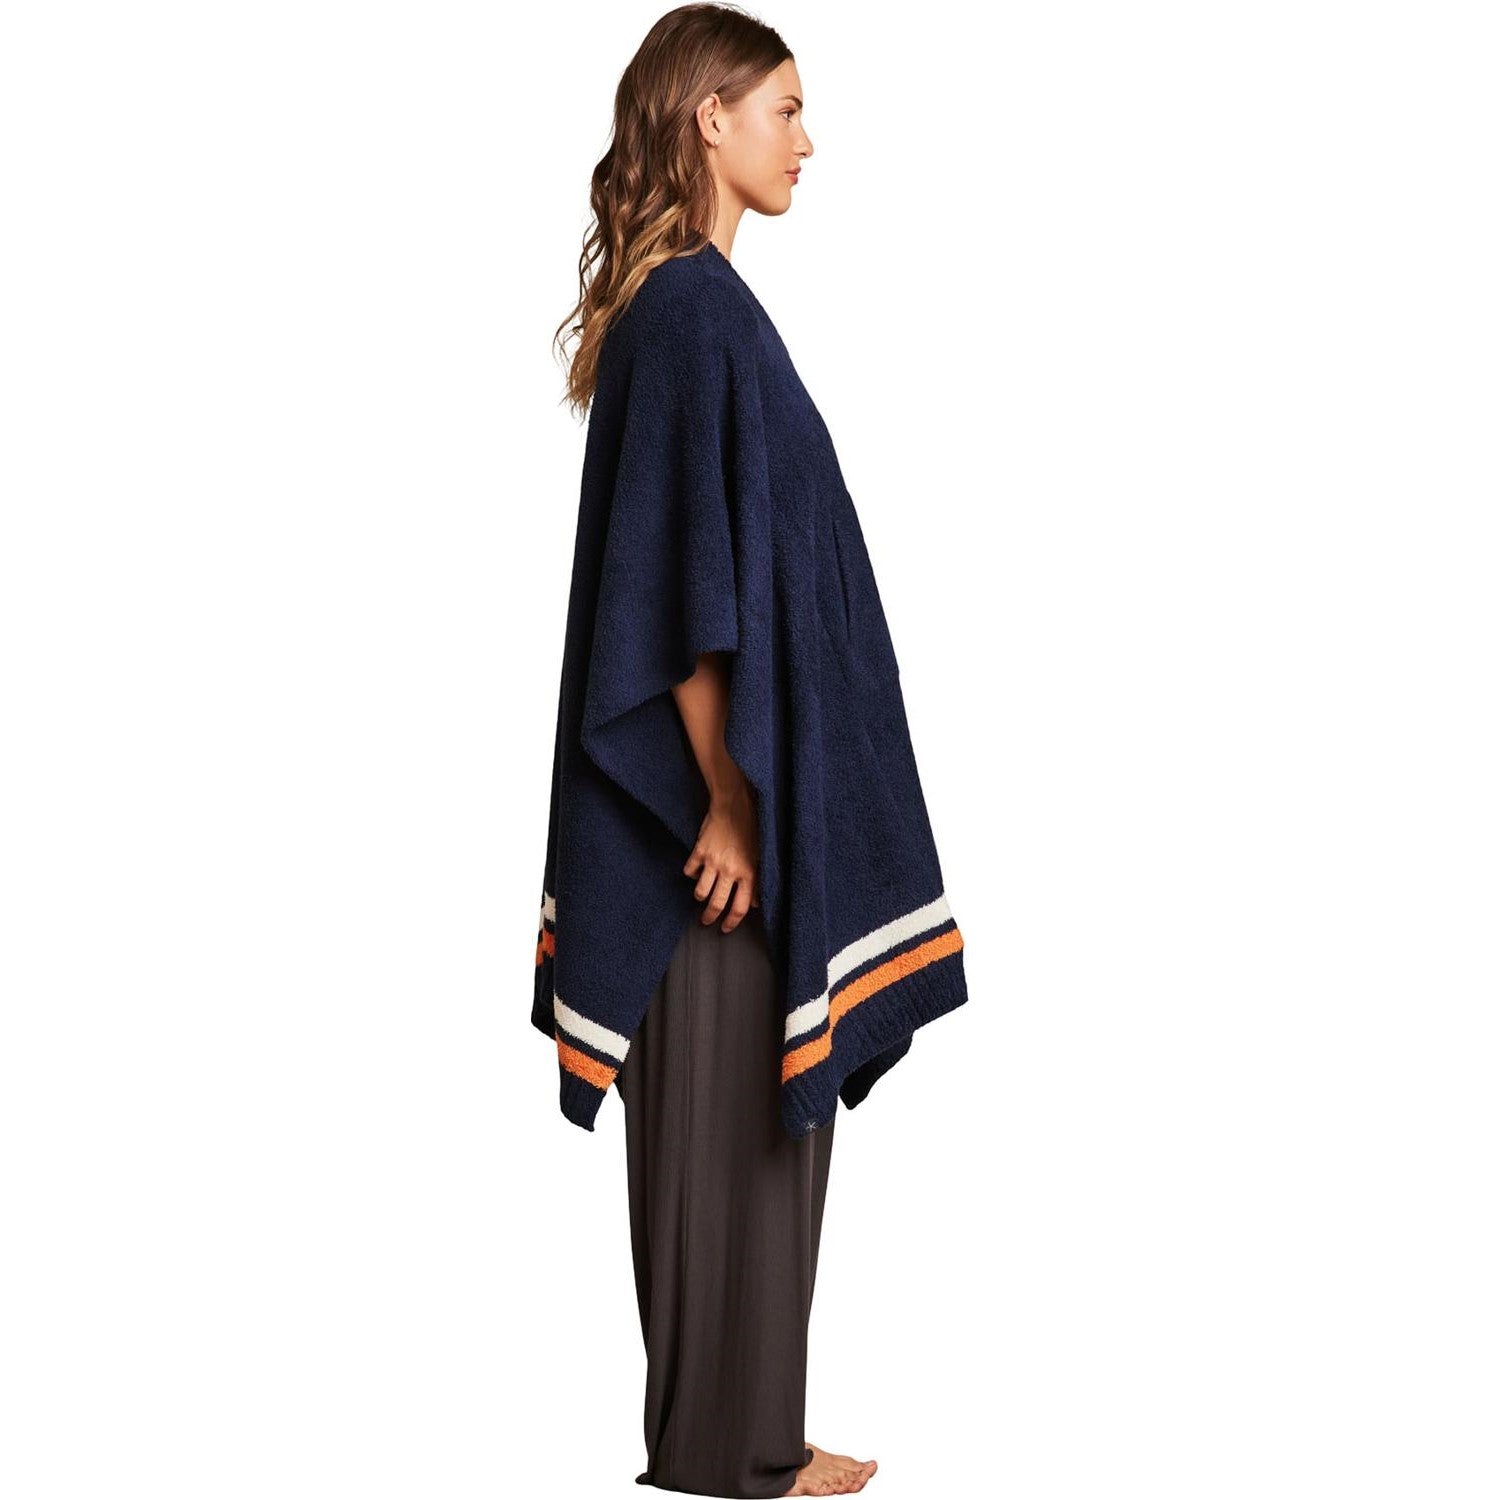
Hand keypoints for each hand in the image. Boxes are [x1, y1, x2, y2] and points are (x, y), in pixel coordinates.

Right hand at [683, 778, 759, 931]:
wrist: (734, 804)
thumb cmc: (751, 828)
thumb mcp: (760, 856)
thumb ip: (757, 881)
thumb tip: (755, 902)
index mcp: (748, 873)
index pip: (740, 906)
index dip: (732, 921)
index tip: (726, 928)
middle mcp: (730, 870)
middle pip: (717, 903)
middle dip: (710, 916)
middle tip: (706, 921)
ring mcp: (712, 861)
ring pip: (700, 891)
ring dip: (700, 896)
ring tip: (701, 896)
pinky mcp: (699, 851)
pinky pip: (689, 871)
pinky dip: (691, 873)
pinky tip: (695, 871)